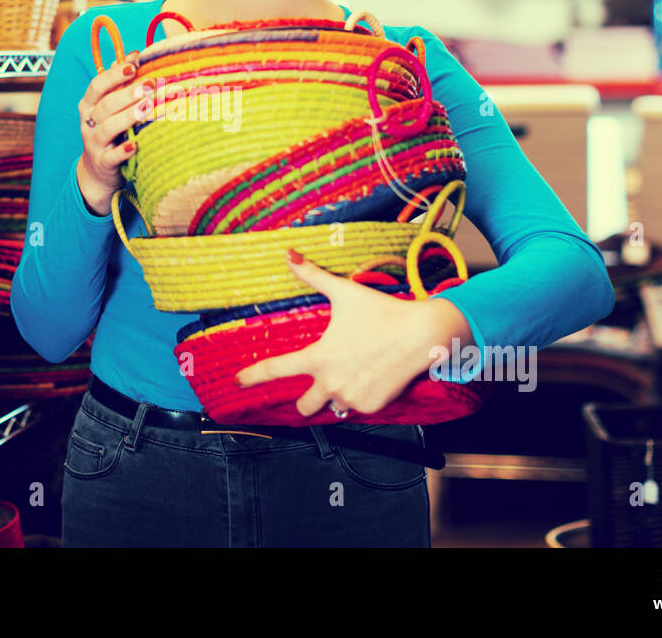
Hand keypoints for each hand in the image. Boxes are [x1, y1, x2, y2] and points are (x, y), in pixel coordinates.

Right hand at [76, 50, 153, 215]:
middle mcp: (88, 122)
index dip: (115, 73)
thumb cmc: (111, 132)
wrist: (98, 172)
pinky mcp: (102, 163)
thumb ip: (120, 85)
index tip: (135, 64)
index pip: (98, 85)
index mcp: (89, 104)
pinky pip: (112, 157)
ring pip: (108, 128)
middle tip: (151, 84)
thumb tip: (136, 54)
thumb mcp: (110, 108)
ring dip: (128, 117)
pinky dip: (123, 152)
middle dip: (128, 93)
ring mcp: (93, 143)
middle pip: (105, 105)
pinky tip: (136, 145)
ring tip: (148, 107)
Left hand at [235, 250, 474, 416]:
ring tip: (354, 374)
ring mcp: (352, 398)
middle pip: (303, 407)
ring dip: (336, 395)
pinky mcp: (372, 407)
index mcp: (318, 357)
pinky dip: (360, 395)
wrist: (423, 334)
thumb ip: (313, 275)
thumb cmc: (381, 311)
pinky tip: (373, 377)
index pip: (276, 369)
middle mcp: (331, 383)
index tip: (238, 381)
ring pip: (333, 406)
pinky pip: (357, 407)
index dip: (253, 376)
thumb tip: (289, 253)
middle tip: (317, 386)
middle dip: (305, 400)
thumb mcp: (345, 292)